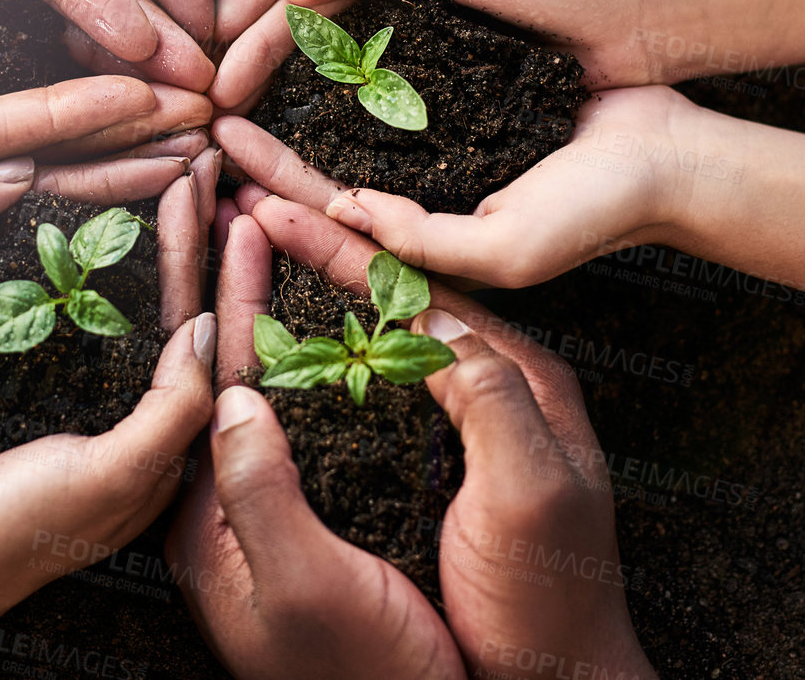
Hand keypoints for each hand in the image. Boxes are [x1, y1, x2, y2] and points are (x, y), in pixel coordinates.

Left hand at [166, 215, 464, 679]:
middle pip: (215, 353)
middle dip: (221, 264)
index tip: (234, 206)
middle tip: (231, 179)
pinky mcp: (303, 505)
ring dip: (254, 288)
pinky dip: (295, 338)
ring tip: (262, 211)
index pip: (204, 371)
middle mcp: (222, 493)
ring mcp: (260, 496)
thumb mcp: (301, 592)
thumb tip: (234, 395)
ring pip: (251, 368)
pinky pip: (292, 400)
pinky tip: (315, 300)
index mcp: (206, 508)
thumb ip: (260, 495)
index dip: (219, 284)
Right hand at [213, 0, 679, 110]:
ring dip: (292, 128)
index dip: (252, 49)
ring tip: (250, 153)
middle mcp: (405, 35)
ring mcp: (433, 81)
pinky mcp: (464, 120)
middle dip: (258, 95)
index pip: (300, 19)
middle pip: (308, 68)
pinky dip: (350, 151)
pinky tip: (320, 167)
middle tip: (213, 127)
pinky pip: (393, 139)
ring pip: (343, 107)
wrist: (636, 18)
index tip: (215, 84)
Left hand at [213, 83, 694, 290]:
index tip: (228, 177)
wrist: (672, 155)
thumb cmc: (601, 211)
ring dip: (302, 129)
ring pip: (355, 145)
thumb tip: (348, 211)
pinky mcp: (469, 114)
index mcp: (431, 247)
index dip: (282, 202)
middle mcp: (431, 206)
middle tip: (216, 130)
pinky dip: (356, 92)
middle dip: (273, 162)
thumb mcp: (507, 245)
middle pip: (330, 184)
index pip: (338, 228)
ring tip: (247, 104)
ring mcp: (448, 162)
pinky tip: (320, 75)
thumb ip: (426, 241)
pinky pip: (397, 108)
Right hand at [230, 194, 654, 679]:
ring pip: (386, 326)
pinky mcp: (446, 454)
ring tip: (266, 241)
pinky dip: (335, 341)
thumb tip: (432, 317)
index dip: (347, 246)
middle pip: (400, 291)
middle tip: (255, 201)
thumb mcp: (530, 493)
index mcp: (520, 376)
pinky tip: (298, 333)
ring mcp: (470, 417)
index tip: (278, 210)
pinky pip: (382, 377)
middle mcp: (496, 382)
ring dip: (325, 282)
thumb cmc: (548, 603)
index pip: (421, 289)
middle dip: (327, 242)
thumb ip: (492, 402)